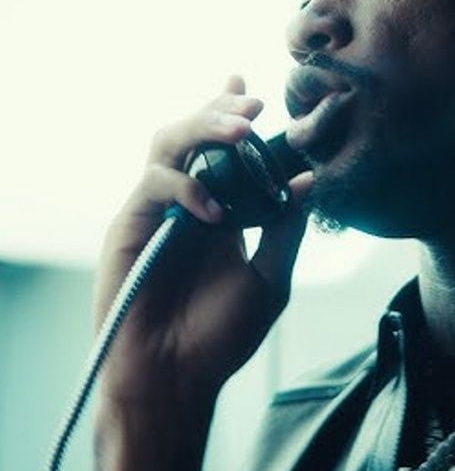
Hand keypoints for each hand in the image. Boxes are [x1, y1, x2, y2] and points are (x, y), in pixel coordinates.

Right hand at [95, 75, 312, 402]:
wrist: (176, 378)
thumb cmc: (221, 335)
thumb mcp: (270, 278)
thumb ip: (287, 228)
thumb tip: (308, 180)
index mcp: (219, 210)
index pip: (222, 151)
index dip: (230, 116)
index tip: (252, 93)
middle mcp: (186, 202)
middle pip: (194, 135)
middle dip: (221, 113)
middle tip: (252, 109)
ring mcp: (156, 210)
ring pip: (167, 144)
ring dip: (202, 128)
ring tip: (239, 131)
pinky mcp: (129, 224)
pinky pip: (153, 185)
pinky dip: (186, 187)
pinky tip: (214, 211)